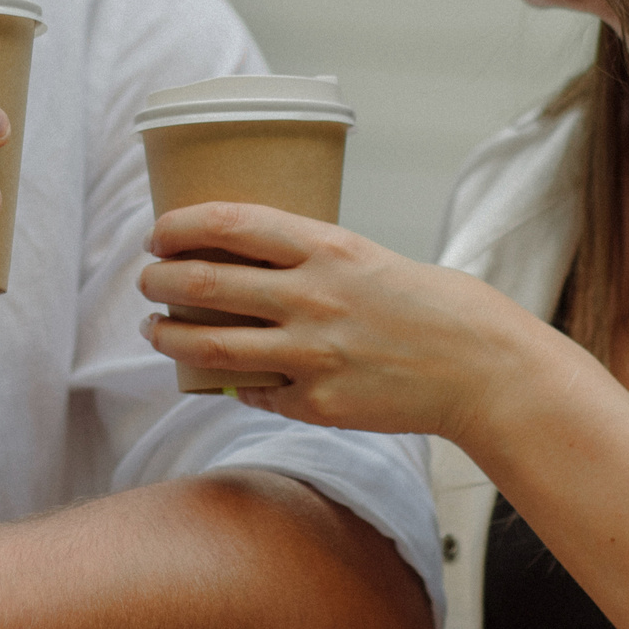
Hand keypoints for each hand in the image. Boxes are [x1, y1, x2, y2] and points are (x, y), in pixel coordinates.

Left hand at [138, 203, 555, 444]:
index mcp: (327, 248)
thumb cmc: (430, 305)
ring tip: (156, 330)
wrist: (480, 368)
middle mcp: (312, 299)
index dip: (179, 226)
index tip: (158, 233)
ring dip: (167, 336)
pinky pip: (250, 393)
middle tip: (148, 282)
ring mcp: (311, 356)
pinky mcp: (317, 405)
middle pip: (202, 284)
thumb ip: (310, 258)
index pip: (228, 223)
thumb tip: (246, 259)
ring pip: (208, 346)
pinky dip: (231, 383)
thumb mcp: (367, 257)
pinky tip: (223, 376)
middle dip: (158, 282)